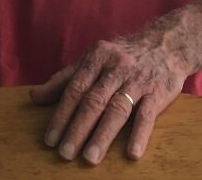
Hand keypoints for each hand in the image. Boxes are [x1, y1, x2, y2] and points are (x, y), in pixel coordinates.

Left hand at [29, 31, 187, 164]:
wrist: (166, 43)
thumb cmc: (123, 55)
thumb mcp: (92, 58)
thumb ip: (65, 78)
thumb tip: (35, 97)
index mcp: (97, 57)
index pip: (75, 88)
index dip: (61, 114)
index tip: (49, 139)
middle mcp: (116, 67)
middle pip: (94, 100)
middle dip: (77, 128)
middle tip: (64, 153)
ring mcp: (138, 80)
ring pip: (117, 108)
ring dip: (103, 134)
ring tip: (90, 158)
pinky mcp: (158, 92)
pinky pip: (147, 114)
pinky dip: (139, 134)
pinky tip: (132, 153)